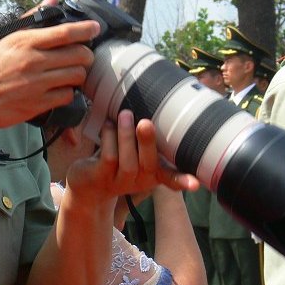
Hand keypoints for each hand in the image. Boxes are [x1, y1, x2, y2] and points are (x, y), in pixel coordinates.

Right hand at [0, 0, 98, 131]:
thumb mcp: (4, 38)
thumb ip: (31, 18)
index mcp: (25, 41)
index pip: (65, 32)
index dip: (86, 29)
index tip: (95, 28)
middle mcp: (33, 61)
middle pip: (79, 55)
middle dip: (85, 56)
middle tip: (82, 57)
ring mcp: (37, 84)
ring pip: (76, 76)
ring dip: (78, 75)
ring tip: (71, 74)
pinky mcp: (37, 104)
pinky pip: (66, 96)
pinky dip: (68, 93)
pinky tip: (60, 90)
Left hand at [65, 110, 198, 206]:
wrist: (88, 183)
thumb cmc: (116, 158)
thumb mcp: (134, 149)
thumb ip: (146, 136)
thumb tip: (156, 101)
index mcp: (153, 174)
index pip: (171, 178)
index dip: (183, 180)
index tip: (196, 183)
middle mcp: (140, 181)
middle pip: (149, 164)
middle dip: (148, 142)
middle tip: (146, 123)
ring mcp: (121, 182)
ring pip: (127, 159)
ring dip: (126, 135)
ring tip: (125, 114)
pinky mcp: (102, 177)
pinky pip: (109, 157)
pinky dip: (109, 137)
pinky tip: (108, 124)